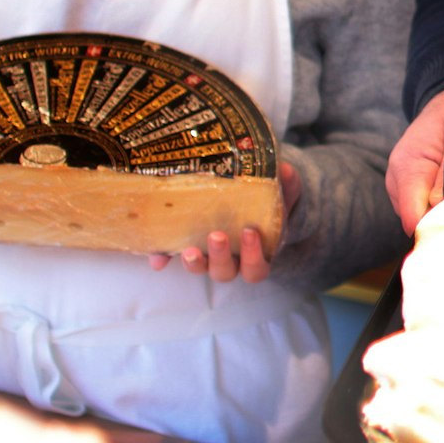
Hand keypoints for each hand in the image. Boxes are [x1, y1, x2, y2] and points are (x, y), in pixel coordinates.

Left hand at [147, 161, 300, 282]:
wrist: (251, 197)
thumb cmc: (268, 201)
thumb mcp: (282, 191)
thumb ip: (286, 184)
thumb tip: (285, 170)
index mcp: (256, 253)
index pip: (257, 268)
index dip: (253, 256)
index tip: (250, 232)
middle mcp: (231, 260)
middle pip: (225, 272)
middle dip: (220, 257)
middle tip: (216, 235)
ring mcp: (206, 254)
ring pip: (200, 268)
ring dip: (193, 262)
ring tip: (188, 249)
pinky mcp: (185, 244)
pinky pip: (172, 257)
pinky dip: (163, 257)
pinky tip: (157, 255)